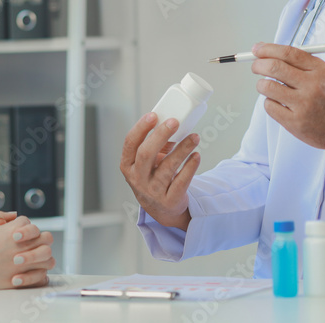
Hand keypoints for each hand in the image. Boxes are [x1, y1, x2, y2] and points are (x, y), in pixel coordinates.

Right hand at [0, 213, 53, 289]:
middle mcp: (20, 247)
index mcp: (12, 231)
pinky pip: (41, 278)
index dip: (23, 226)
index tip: (16, 233)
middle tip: (32, 243)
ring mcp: (21, 265)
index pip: (29, 222)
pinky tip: (33, 272)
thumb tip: (14, 215)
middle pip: (46, 238)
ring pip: (48, 259)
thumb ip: (0, 215)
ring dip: (44, 257)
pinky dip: (40, 275)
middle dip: (41, 238)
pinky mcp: (19, 281)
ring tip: (35, 258)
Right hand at [120, 113, 199, 230]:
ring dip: (182, 149)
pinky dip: (190, 167)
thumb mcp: (148, 163)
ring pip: (167, 167)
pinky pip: (181, 181)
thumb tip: (171, 125)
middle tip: (175, 122)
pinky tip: (196, 156)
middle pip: (146, 154)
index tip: (153, 115)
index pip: (130, 143)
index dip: (141, 128)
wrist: (161, 209)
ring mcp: (152, 191)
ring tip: (195, 137)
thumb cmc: (153, 178)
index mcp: (128, 166)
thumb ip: (157, 145)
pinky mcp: (169, 200)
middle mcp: (137, 179)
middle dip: (160, 135)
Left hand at [251, 42, 324, 150]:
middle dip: (258, 64)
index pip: (288, 53)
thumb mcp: (322, 73)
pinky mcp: (294, 122)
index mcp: (319, 70)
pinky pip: (269, 106)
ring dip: (262, 84)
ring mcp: (303, 105)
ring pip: (268, 87)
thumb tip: (265, 51)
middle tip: (256, 66)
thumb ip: (298, 62)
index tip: (257, 49)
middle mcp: (312, 86)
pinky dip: (269, 102)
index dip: (268, 49)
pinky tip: (278, 103)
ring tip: (266, 86)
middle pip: (275, 67)